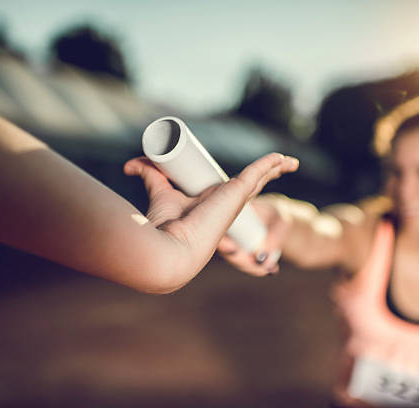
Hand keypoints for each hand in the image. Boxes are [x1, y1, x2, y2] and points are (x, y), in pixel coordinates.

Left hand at [124, 153, 297, 268]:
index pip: (232, 191)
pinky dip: (272, 164)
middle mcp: (228, 205)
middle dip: (265, 175)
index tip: (244, 174)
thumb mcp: (159, 190)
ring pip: (260, 180)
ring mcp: (235, 201)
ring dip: (274, 169)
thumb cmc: (163, 226)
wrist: (170, 248)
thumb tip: (130, 165)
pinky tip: (283, 158)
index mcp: (213, 206)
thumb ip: (149, 174)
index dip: (239, 181)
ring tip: (288, 162)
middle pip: (252, 186)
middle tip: (275, 165)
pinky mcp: (238, 193)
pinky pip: (260, 174)